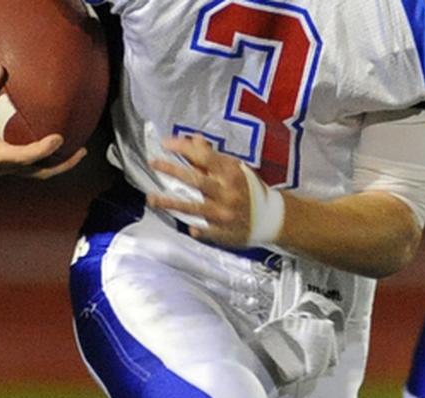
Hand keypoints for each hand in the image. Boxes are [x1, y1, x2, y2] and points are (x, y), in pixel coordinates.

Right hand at [0, 64, 85, 178]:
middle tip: (82, 152)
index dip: (44, 150)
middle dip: (63, 165)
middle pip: (40, 173)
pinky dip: (45, 161)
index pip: (26, 156)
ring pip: (37, 173)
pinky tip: (57, 148)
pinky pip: (31, 168)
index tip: (59, 138)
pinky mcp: (4, 167)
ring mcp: (4, 170)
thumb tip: (0, 67)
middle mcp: (2, 167)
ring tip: (77, 152)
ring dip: (58, 165)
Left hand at [148, 135, 282, 247]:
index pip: (204, 157)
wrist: (272, 218)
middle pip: (195, 180)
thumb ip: (213, 157)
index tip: (165, 143)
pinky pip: (206, 231)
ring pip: (193, 208)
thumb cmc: (250, 190)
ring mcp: (225, 214)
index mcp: (231, 174)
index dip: (183, 148)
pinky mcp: (224, 232)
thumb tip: (194, 139)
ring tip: (152, 198)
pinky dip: (198, 229)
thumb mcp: (236, 170)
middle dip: (172, 170)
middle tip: (153, 163)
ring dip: (170, 203)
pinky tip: (189, 228)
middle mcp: (227, 193)